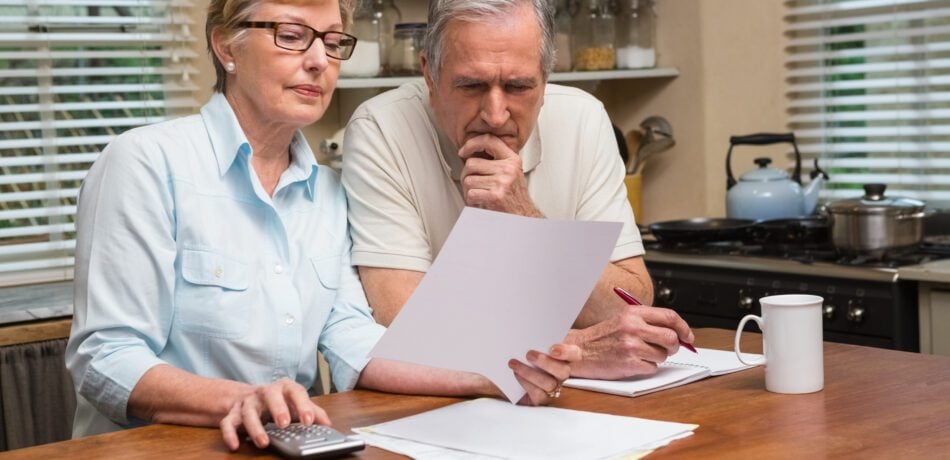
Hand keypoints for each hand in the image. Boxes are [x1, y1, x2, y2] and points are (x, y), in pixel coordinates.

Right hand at [219, 378, 330, 450]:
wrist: (250, 397)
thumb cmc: (279, 401)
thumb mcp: (296, 404)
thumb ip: (313, 412)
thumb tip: (328, 425)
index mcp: (284, 388)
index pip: (295, 391)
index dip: (303, 405)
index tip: (309, 421)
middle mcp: (265, 392)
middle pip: (270, 395)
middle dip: (277, 408)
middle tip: (284, 424)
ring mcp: (248, 402)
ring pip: (249, 412)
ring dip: (255, 427)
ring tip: (263, 442)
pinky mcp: (233, 413)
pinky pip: (229, 422)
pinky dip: (230, 434)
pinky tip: (235, 444)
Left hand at [458, 134, 541, 216]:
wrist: (523, 216)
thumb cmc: (514, 197)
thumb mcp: (510, 173)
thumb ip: (496, 161)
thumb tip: (471, 152)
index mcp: (512, 160)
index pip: (489, 140)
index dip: (472, 143)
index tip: (463, 151)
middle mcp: (508, 168)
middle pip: (471, 163)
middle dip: (467, 176)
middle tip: (472, 184)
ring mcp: (502, 181)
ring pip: (468, 180)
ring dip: (469, 190)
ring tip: (479, 195)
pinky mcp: (495, 195)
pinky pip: (471, 193)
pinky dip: (472, 201)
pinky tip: (481, 202)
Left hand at [508, 343, 581, 405]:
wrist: (513, 374)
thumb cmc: (527, 353)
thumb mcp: (534, 344)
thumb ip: (539, 340)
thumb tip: (530, 333)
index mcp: (567, 357)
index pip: (574, 354)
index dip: (566, 352)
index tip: (552, 349)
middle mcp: (563, 374)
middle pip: (564, 371)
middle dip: (545, 363)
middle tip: (529, 354)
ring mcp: (554, 388)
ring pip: (549, 384)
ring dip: (529, 373)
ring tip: (514, 363)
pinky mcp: (542, 399)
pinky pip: (538, 395)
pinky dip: (526, 383)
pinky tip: (516, 374)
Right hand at [567, 305, 694, 379]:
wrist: (581, 350)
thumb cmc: (603, 337)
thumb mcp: (624, 320)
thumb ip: (649, 323)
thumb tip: (678, 333)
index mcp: (634, 313)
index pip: (669, 317)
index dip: (683, 328)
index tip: (687, 336)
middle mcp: (633, 327)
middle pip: (671, 338)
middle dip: (674, 346)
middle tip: (668, 349)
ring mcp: (631, 345)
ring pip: (663, 355)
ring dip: (657, 358)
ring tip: (641, 355)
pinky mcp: (629, 363)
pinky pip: (652, 368)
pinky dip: (647, 367)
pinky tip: (633, 363)